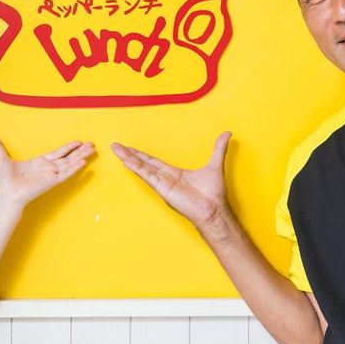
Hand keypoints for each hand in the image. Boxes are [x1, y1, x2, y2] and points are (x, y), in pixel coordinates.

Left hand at [0, 137, 94, 207]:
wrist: (7, 193)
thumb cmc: (6, 181)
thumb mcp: (3, 159)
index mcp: (39, 163)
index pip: (58, 153)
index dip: (68, 147)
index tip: (78, 142)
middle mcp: (48, 168)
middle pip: (68, 157)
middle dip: (80, 151)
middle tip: (92, 144)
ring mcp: (51, 175)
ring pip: (70, 163)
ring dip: (81, 156)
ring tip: (92, 150)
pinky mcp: (52, 181)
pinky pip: (66, 173)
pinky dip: (75, 168)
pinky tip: (83, 162)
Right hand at [111, 132, 230, 225]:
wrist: (214, 209)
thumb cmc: (213, 194)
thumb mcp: (215, 165)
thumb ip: (218, 149)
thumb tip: (227, 134)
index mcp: (174, 174)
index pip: (153, 162)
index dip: (141, 155)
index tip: (131, 149)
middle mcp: (165, 179)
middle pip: (144, 163)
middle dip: (130, 155)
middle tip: (117, 146)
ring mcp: (163, 184)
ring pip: (142, 168)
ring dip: (129, 158)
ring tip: (117, 149)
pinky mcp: (163, 188)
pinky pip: (147, 176)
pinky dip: (137, 168)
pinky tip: (127, 161)